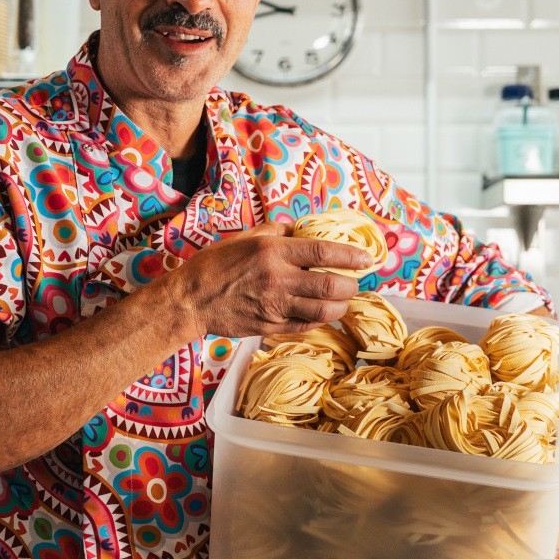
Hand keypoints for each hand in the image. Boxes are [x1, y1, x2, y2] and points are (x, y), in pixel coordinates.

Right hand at [164, 221, 371, 338]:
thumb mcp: (245, 238)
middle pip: (330, 284)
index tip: (366, 258)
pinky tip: (322, 312)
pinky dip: (321, 319)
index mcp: (273, 252)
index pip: (323, 252)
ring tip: (342, 299)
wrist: (191, 300)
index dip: (350, 255)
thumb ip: (277, 232)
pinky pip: (307, 326)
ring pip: (324, 311)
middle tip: (354, 281)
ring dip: (341, 305)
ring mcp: (275, 307)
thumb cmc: (216, 264)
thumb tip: (303, 230)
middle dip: (351, 284)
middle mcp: (278, 280)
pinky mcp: (271, 327)